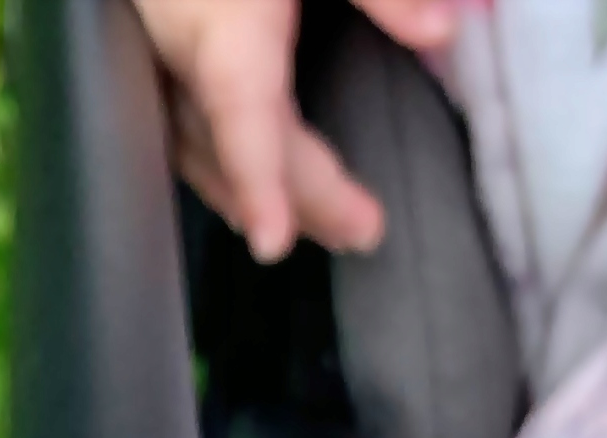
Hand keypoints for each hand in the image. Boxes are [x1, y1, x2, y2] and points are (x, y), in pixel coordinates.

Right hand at [132, 0, 458, 262]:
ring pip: (204, 154)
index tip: (273, 243)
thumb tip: (450, 31)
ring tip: (322, 222)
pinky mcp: (155, 62)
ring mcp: (163, 64)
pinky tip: (258, 184)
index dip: (259, 183)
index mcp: (222, 26)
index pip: (242, 115)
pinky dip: (230, 167)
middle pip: (237, 150)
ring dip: (262, 193)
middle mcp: (184, 56)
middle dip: (301, 199)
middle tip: (366, 231)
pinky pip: (190, 135)